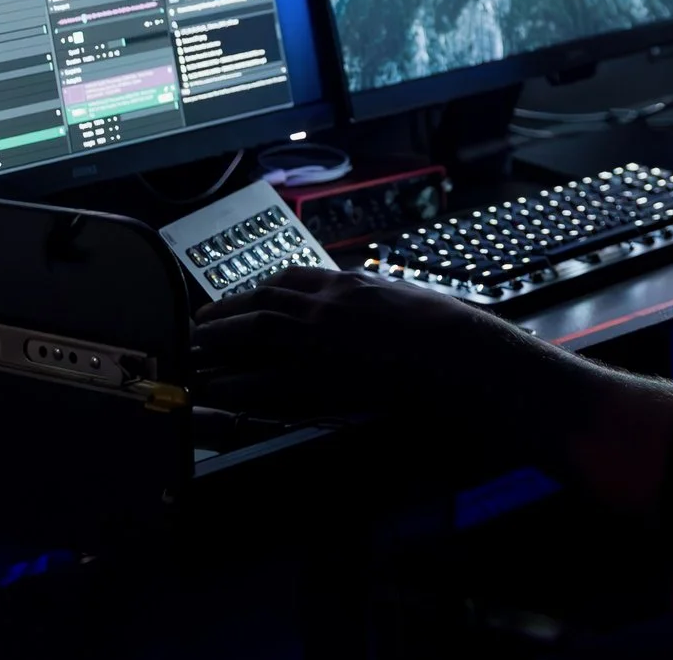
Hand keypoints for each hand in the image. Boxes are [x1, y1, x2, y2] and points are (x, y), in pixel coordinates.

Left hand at [191, 267, 672, 514]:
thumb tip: (365, 302)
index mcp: (356, 285)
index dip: (253, 291)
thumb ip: (380, 302)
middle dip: (221, 315)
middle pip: (259, 303)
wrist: (479, 368)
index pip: (287, 279)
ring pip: (252, 335)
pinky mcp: (327, 380)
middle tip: (195, 330)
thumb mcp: (416, 303)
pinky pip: (263, 381)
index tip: (234, 302)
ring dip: (217, 345)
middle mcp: (332, 305)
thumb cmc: (462, 340)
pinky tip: (215, 394)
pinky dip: (233, 384)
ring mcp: (326, 342)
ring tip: (193, 357)